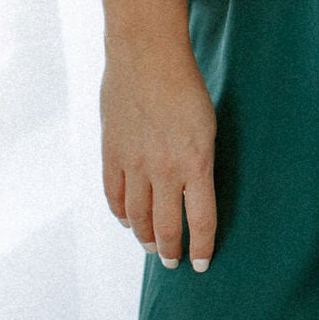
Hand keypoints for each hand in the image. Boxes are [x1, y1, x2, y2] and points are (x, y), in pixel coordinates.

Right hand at [100, 37, 217, 268]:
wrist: (146, 56)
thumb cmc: (185, 87)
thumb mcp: (207, 127)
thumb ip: (199, 163)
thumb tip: (193, 191)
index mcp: (197, 163)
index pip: (201, 220)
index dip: (202, 247)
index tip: (202, 263)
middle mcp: (165, 170)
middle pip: (167, 226)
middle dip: (171, 250)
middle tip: (172, 263)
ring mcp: (135, 164)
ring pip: (138, 216)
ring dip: (145, 237)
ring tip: (151, 248)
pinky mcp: (112, 154)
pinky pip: (114, 195)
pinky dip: (121, 214)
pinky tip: (128, 221)